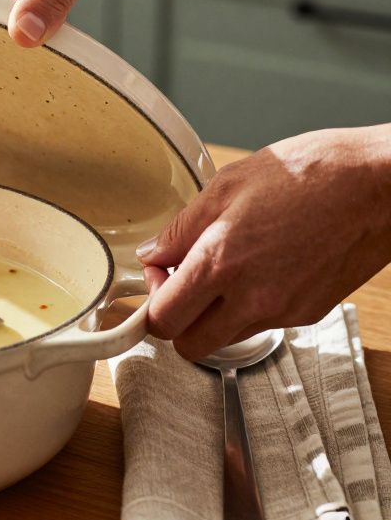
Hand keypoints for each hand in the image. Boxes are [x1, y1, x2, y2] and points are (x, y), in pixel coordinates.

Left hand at [137, 126, 390, 359]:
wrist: (379, 184)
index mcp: (222, 264)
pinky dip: (251, 306)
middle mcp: (252, 298)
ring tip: (227, 270)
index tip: (160, 276)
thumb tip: (154, 252)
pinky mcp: (308, 314)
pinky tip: (262, 268)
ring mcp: (283, 311)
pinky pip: (263, 323)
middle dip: (179, 320)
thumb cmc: (311, 173)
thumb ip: (181, 228)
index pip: (163, 320)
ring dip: (214, 315)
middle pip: (190, 346)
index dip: (152, 301)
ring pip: (227, 337)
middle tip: (184, 284)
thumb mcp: (228, 185)